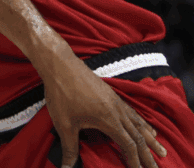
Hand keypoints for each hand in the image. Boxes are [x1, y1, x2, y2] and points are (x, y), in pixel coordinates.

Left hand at [42, 55, 167, 167]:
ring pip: (138, 123)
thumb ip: (69, 147)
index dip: (135, 160)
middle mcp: (118, 111)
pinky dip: (142, 122)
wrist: (61, 64)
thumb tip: (67, 167)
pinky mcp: (111, 94)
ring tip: (160, 149)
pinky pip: (132, 112)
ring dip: (149, 138)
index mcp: (109, 120)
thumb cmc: (61, 94)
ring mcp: (116, 101)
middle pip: (139, 135)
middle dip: (148, 153)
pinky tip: (144, 125)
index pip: (129, 144)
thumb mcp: (63, 124)